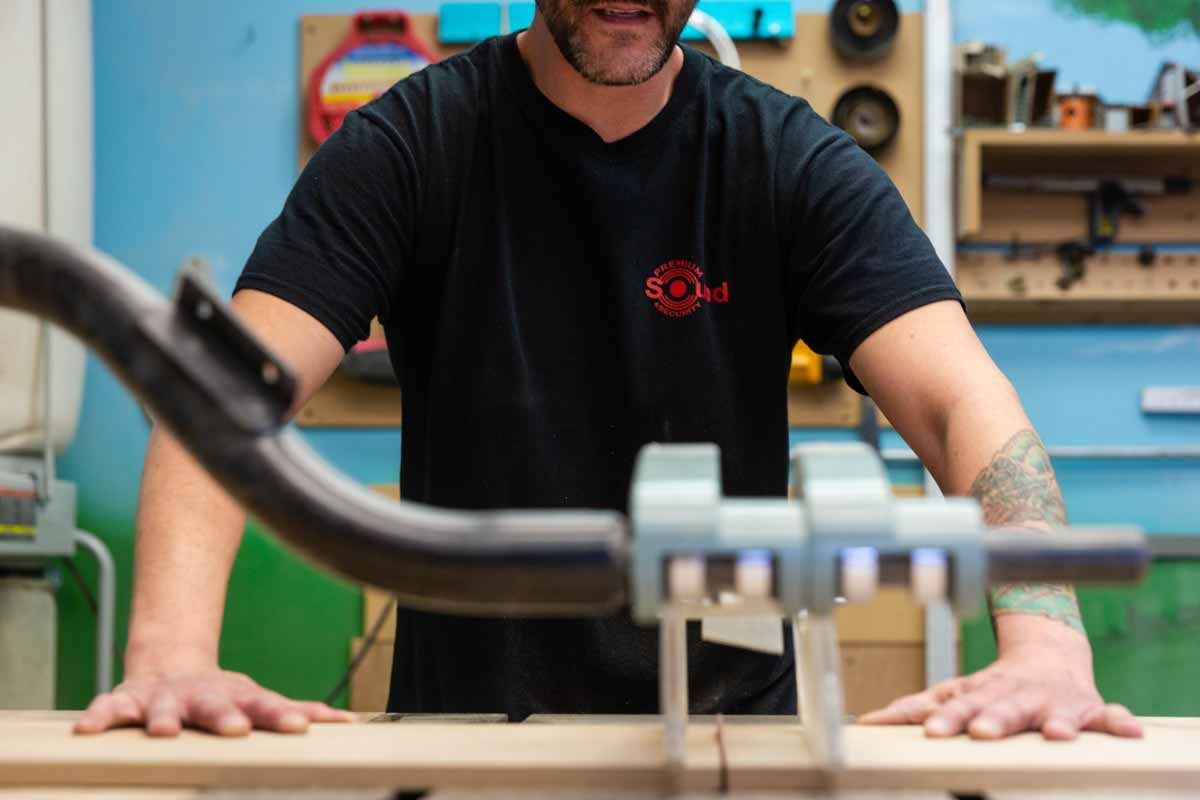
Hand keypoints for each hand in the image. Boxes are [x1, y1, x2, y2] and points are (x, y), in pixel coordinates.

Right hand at [73, 663, 355, 736]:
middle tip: (236, 729)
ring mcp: (164, 696)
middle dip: (225, 717)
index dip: (283, 716)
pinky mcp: (128, 700)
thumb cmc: (223, 695)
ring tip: (162, 730)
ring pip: (163, 707)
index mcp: (238, 698)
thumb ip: (299, 711)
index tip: (301, 727)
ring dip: (163, 717)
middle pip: (217, 705)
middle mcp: (202, 695)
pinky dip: (99, 715)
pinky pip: (110, 708)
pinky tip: (87, 728)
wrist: (172, 663)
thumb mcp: (260, 699)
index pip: (267, 707)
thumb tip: (350, 723)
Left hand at [859, 642, 1142, 740]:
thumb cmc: (994, 687)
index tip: (931, 729)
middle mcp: (1017, 696)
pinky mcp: (1090, 709)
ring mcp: (1055, 702)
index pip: (959, 704)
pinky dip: (1119, 722)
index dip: (946, 716)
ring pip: (1053, 712)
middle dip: (992, 719)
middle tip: (981, 731)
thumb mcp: (954, 692)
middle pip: (1002, 709)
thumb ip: (914, 708)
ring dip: (1054, 721)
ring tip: (1054, 733)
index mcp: (982, 694)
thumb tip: (866, 723)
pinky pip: (1109, 717)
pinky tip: (1129, 731)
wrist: (1049, 657)